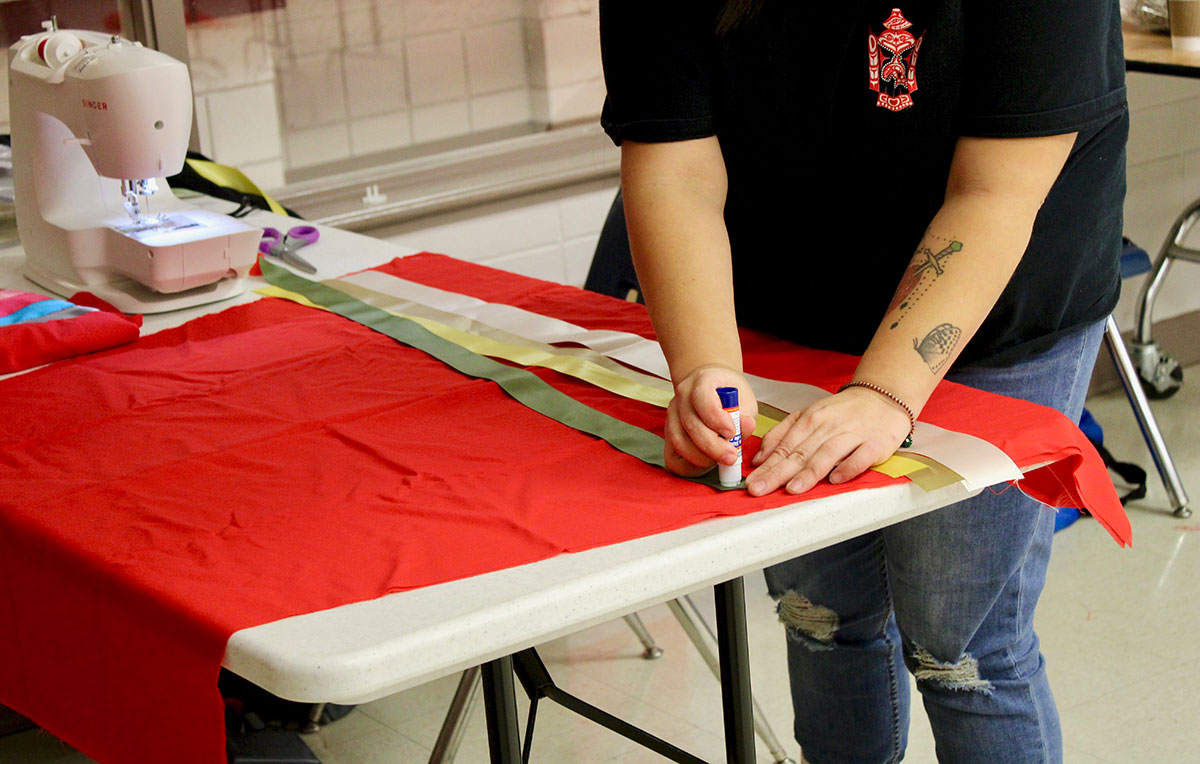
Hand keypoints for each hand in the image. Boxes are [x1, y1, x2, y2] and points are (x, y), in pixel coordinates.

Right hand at [664, 365, 758, 476]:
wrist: (710, 388)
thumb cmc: (728, 394)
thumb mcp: (744, 399)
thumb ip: (745, 414)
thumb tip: (745, 427)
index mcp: (702, 380)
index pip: (702, 399)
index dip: (716, 419)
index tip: (732, 433)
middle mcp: (683, 395)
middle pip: (690, 424)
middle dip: (713, 446)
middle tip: (731, 458)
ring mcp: (672, 414)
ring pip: (679, 441)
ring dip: (702, 457)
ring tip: (721, 461)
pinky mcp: (668, 432)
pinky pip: (672, 456)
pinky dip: (689, 466)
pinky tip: (706, 465)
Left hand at [746, 386, 909, 495]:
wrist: (882, 399)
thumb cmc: (842, 412)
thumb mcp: (807, 415)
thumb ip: (782, 435)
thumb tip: (760, 459)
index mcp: (809, 420)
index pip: (784, 447)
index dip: (766, 466)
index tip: (751, 482)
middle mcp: (828, 427)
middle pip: (800, 453)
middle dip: (777, 473)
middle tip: (760, 489)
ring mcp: (852, 435)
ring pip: (826, 455)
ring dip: (808, 473)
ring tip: (792, 489)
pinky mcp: (874, 444)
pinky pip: (859, 458)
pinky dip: (848, 468)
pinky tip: (835, 479)